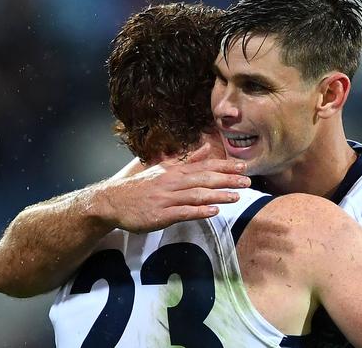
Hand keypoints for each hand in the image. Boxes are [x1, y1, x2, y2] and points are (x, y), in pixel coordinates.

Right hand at [93, 146, 250, 232]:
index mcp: (175, 171)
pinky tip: (213, 211)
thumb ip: (187, 159)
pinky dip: (199, 211)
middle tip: (248, 181)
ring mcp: (167, 198)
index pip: (205, 166)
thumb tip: (207, 147)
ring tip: (237, 196)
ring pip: (196, 195)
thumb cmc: (142, 186)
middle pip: (205, 179)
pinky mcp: (160, 215)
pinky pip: (183, 212)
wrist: (113, 201)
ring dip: (218, 195)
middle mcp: (173, 182)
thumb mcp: (164, 168)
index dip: (225, 166)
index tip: (243, 166)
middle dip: (228, 179)